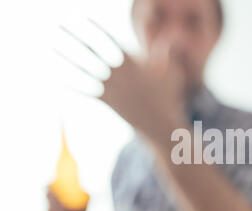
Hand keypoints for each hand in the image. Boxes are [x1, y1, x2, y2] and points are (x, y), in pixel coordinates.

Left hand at [57, 19, 187, 149]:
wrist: (157, 124)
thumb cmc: (165, 97)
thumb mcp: (170, 73)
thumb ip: (166, 55)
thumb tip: (168, 40)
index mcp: (131, 63)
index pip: (107, 40)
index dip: (93, 28)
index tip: (80, 18)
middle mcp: (117, 74)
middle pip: (90, 51)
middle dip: (74, 37)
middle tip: (59, 26)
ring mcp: (109, 88)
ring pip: (82, 69)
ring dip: (65, 57)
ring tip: (52, 47)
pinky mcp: (105, 101)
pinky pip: (84, 90)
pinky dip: (71, 83)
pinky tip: (58, 78)